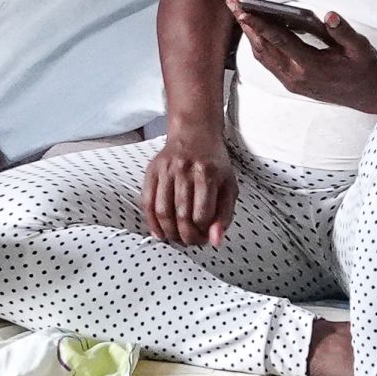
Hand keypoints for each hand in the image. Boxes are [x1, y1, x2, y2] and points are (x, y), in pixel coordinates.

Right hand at [146, 130, 235, 246]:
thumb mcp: (229, 186)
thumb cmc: (214, 163)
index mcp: (208, 174)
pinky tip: (159, 232)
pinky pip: (147, 202)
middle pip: (181, 216)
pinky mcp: (152, 171)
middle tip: (190, 242)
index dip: (203, 233)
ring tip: (177, 238)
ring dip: (169, 233)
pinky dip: (151, 222)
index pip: (203, 215)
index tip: (205, 238)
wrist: (194, 134)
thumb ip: (225, 215)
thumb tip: (215, 240)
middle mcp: (186, 170)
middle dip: (186, 237)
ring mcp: (166, 170)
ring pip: (163, 212)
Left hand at [239, 5, 376, 114]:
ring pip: (262, 56)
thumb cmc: (363, 68)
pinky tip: (255, 31)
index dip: (260, 24)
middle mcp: (296, 76)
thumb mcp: (360, 48)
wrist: (366, 94)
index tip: (244, 11)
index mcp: (311, 66)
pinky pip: (268, 63)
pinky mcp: (291, 84)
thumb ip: (343, 31)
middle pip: (263, 47)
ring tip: (239, 12)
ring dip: (249, 34)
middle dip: (246, 24)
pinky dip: (259, 45)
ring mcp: (291, 82)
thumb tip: (329, 16)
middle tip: (232, 2)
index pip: (279, 41)